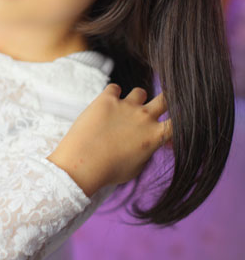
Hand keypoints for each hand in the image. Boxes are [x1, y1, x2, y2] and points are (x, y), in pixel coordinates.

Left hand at [47, 84, 172, 196]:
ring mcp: (126, 106)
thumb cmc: (108, 171)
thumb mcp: (136, 168)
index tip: (171, 124)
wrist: (82, 164)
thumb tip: (148, 143)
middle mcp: (144, 117)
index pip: (178, 122)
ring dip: (136, 100)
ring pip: (140, 92)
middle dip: (164, 102)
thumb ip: (146, 151)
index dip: (178, 122)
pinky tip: (107, 104)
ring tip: (124, 111)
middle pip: (165, 99)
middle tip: (155, 107)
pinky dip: (112, 94)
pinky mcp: (106, 99)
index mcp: (155, 136)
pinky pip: (114, 88)